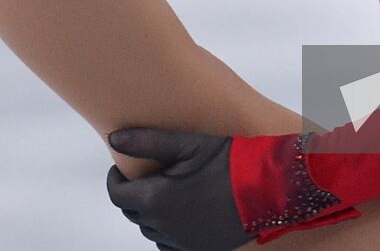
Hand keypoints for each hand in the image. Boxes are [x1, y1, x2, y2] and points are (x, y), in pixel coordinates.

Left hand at [106, 128, 251, 250]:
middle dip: (132, 194)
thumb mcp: (186, 144)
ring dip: (150, 213)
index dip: (115, 180)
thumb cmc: (228, 162)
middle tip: (145, 175)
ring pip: (150, 230)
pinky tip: (178, 215)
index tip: (121, 169)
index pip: (118, 195)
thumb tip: (114, 139)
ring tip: (163, 192)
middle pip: (133, 213)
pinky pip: (169, 244)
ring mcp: (182, 241)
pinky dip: (166, 231)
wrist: (264, 187)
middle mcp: (164, 226)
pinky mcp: (199, 249)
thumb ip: (146, 142)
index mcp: (156, 200)